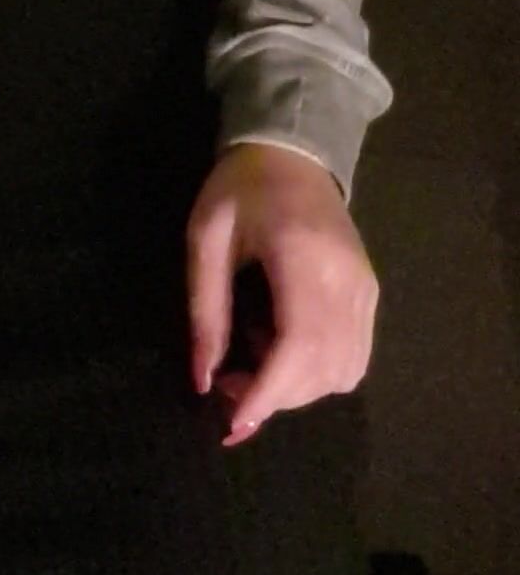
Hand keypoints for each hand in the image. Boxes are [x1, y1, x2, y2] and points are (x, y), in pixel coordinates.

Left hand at [184, 142, 379, 447]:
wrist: (292, 150)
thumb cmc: (240, 188)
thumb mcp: (205, 240)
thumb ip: (205, 311)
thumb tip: (203, 381)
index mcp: (303, 259)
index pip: (298, 347)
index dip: (268, 395)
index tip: (233, 425)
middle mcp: (347, 282)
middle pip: (323, 369)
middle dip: (274, 396)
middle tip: (226, 384)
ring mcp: (366, 290)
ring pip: (344, 371)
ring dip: (297, 389)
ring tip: (252, 363)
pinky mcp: (370, 294)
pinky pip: (355, 356)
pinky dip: (319, 372)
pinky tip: (283, 351)